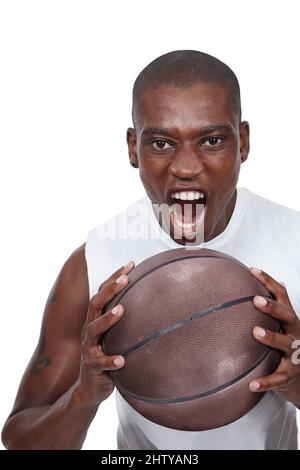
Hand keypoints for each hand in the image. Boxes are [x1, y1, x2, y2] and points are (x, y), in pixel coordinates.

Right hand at [78, 260, 134, 405]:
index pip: (103, 292)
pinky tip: (122, 360)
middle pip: (95, 304)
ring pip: (94, 330)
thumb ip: (125, 320)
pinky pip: (100, 362)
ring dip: (107, 319)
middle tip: (125, 279)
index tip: (131, 264)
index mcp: (96, 319)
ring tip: (121, 310)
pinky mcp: (92, 366)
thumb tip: (154, 301)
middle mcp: (90, 330)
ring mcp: (89, 348)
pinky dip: (110, 360)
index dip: (114, 277)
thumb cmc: (108, 354)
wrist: (91, 387)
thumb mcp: (115, 335)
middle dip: (110, 290)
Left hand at [249, 267, 299, 407]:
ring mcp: (294, 354)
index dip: (268, 281)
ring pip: (284, 344)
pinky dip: (264, 382)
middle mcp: (295, 333)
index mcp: (290, 319)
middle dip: (272, 308)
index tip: (252, 269)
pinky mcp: (288, 375)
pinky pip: (277, 378)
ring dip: (270, 337)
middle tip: (256, 300)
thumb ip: (276, 307)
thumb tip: (276, 280)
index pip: (281, 295)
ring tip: (255, 332)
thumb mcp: (284, 325)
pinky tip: (251, 384)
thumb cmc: (289, 345)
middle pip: (286, 316)